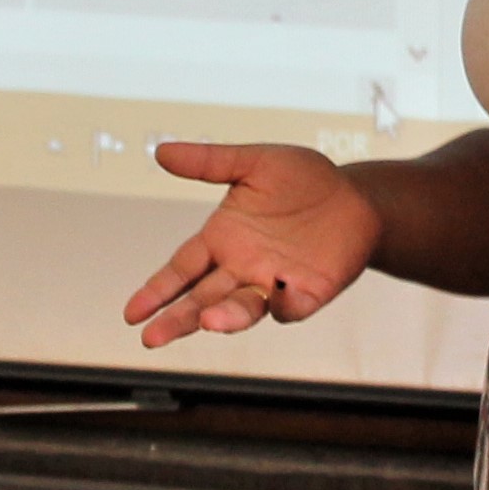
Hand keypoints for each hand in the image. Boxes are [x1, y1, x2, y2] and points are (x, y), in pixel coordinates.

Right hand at [123, 142, 384, 348]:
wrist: (357, 197)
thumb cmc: (303, 180)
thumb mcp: (254, 162)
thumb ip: (209, 162)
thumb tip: (161, 152)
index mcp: (222, 239)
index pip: (181, 270)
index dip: (157, 290)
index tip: (131, 313)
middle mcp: (241, 268)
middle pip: (200, 299)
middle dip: (176, 319)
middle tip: (151, 338)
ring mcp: (273, 284)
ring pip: (240, 309)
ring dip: (224, 317)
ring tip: (207, 320)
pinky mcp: (308, 294)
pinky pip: (290, 306)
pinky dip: (283, 303)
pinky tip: (277, 293)